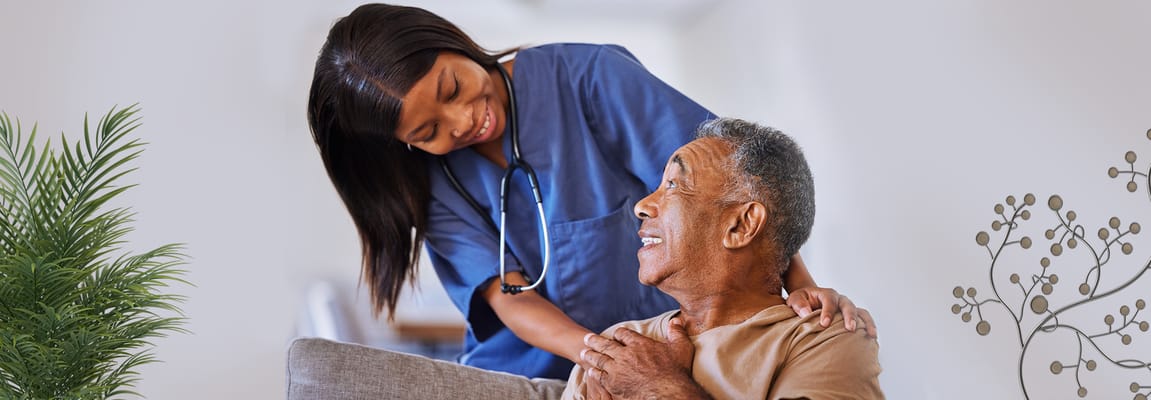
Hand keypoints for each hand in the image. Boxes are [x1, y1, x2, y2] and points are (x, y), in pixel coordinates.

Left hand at [580, 318, 707, 398]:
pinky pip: (600, 376)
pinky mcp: (613, 383)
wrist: (667, 393)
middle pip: (606, 344)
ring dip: (591, 355)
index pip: (624, 334)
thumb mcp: (681, 348)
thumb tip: (677, 320)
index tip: (616, 334)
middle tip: (587, 338)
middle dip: (596, 341)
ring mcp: (617, 369)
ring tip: (584, 352)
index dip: (619, 333)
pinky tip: (590, 371)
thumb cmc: (676, 372)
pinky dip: (594, 373)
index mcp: (639, 344)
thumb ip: (677, 333)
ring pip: (600, 359)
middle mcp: (626, 354)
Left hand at [786, 287, 877, 337]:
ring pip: (860, 312)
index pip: (829, 301)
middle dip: (850, 317)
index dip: (827, 312)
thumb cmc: (801, 301)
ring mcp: (847, 308)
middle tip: (850, 329)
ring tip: (871, 334)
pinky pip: (864, 319)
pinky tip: (872, 338)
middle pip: (848, 305)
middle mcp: (840, 299)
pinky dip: (869, 327)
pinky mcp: (852, 316)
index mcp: (826, 294)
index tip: (824, 324)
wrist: (809, 302)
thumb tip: (806, 313)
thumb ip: (799, 305)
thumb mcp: (795, 299)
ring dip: (866, 322)